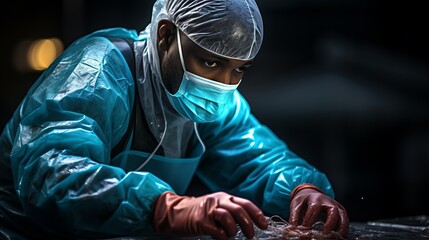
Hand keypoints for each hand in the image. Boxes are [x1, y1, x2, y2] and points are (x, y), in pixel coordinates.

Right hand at [152, 191, 267, 239]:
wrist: (175, 213)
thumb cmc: (199, 213)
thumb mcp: (217, 208)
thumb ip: (231, 212)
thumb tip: (251, 222)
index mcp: (224, 197)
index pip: (245, 203)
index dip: (257, 214)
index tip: (264, 225)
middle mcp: (217, 200)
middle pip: (239, 210)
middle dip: (248, 224)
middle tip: (250, 235)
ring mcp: (208, 209)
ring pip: (228, 217)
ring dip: (234, 230)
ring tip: (231, 235)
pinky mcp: (200, 220)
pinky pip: (216, 229)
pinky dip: (222, 235)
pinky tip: (221, 237)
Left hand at [289, 184, 348, 237]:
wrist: (311, 193)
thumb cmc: (303, 201)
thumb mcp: (296, 206)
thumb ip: (294, 218)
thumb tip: (291, 230)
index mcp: (315, 198)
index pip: (314, 209)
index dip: (309, 221)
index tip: (304, 231)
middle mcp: (328, 201)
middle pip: (332, 211)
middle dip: (329, 224)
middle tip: (323, 235)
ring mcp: (336, 206)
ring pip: (342, 216)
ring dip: (340, 228)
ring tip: (333, 237)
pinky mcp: (341, 210)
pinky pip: (345, 220)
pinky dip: (344, 229)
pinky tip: (338, 236)